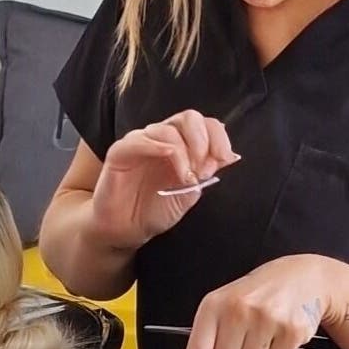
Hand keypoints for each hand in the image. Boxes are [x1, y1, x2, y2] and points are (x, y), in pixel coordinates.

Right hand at [91, 110, 239, 249]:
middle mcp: (162, 139)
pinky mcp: (120, 152)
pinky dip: (156, 145)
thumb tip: (228, 157)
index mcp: (182, 145)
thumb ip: (205, 174)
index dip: (218, 137)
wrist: (125, 230)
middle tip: (203, 168)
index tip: (224, 160)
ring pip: (167, 129)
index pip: (205, 125)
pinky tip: (167, 157)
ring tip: (185, 177)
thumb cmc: (155, 210)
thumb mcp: (189, 193)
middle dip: (203, 140)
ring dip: (183, 151)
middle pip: (189, 118)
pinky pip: (138, 140)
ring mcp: (140, 142)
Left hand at [184, 255, 333, 348]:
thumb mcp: (225, 306)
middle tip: (239, 347)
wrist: (298, 277)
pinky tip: (274, 339)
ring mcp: (265, 320)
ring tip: (257, 339)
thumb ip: (208, 337)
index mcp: (214, 304)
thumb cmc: (256, 294)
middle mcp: (238, 309)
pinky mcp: (291, 332)